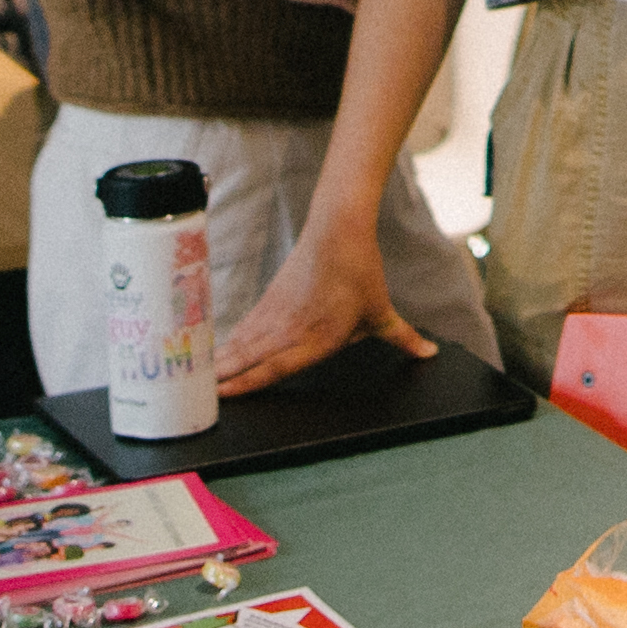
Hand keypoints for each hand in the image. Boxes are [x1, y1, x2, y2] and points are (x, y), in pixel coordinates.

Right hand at [215, 228, 426, 394]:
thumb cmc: (360, 272)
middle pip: (251, 358)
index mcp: (318, 338)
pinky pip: (246, 327)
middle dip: (224, 379)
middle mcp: (292, 329)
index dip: (248, 382)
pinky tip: (217, 355)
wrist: (339, 230)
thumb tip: (429, 353)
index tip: (223, 395)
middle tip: (197, 398)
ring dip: (221, 363)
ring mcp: (277, 313)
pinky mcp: (270, 299)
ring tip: (198, 381)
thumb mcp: (382, 313)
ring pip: (243, 343)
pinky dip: (230, 343)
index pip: (277, 366)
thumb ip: (403, 338)